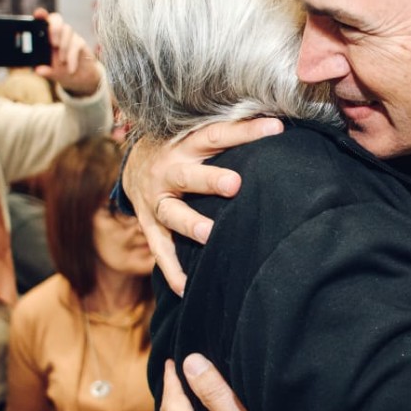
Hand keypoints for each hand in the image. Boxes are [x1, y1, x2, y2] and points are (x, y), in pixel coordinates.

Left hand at [33, 8, 101, 96]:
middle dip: (55, 29)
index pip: (42, 20)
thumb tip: (38, 70)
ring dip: (64, 46)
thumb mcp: (52, 72)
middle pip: (56, 19)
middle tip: (53, 44)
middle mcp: (57, 33)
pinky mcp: (80, 42)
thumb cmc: (62, 70)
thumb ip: (45, 70)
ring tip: (61, 61)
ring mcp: (69, 36)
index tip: (39, 14)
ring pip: (67, 29)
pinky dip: (72, 57)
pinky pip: (77, 44)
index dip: (41, 15)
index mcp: (45, 36)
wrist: (81, 78)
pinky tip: (70, 68)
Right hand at [123, 118, 282, 293]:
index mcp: (185, 143)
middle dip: (210, 180)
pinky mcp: (148, 224)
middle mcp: (168, 170)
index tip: (275, 128)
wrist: (132, 164)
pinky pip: (159, 248)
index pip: (216, 134)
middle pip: (188, 175)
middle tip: (234, 185)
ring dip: (190, 223)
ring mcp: (156, 199)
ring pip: (171, 212)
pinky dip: (172, 269)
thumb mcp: (196, 134)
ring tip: (210, 235)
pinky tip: (186, 288)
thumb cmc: (181, 148)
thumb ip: (228, 133)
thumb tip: (278, 122)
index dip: (245, 131)